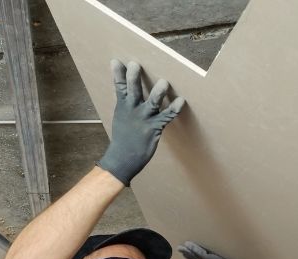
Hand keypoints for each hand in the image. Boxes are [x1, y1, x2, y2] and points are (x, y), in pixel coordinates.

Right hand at [97, 60, 184, 185]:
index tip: (116, 61)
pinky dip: (175, 109)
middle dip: (134, 78)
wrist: (124, 158)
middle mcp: (133, 110)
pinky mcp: (155, 127)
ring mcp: (144, 119)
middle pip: (133, 91)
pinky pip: (167, 116)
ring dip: (158, 93)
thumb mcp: (120, 116)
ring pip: (152, 103)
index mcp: (123, 106)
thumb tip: (121, 89)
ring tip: (164, 82)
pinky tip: (181, 101)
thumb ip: (123, 102)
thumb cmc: (123, 137)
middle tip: (135, 65)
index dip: (118, 74)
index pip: (119, 87)